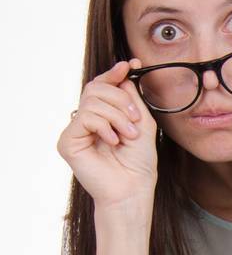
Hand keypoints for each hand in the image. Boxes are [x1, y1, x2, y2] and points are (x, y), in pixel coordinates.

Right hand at [57, 59, 158, 208]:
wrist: (133, 189)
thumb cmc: (139, 163)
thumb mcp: (142, 123)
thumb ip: (131, 98)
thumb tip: (124, 71)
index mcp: (103, 116)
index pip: (102, 85)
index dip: (114, 73)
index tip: (131, 66)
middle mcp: (86, 120)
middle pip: (96, 87)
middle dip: (120, 99)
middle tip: (136, 119)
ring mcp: (76, 130)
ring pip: (92, 100)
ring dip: (117, 115)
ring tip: (128, 135)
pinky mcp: (67, 141)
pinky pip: (85, 116)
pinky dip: (104, 126)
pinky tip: (113, 141)